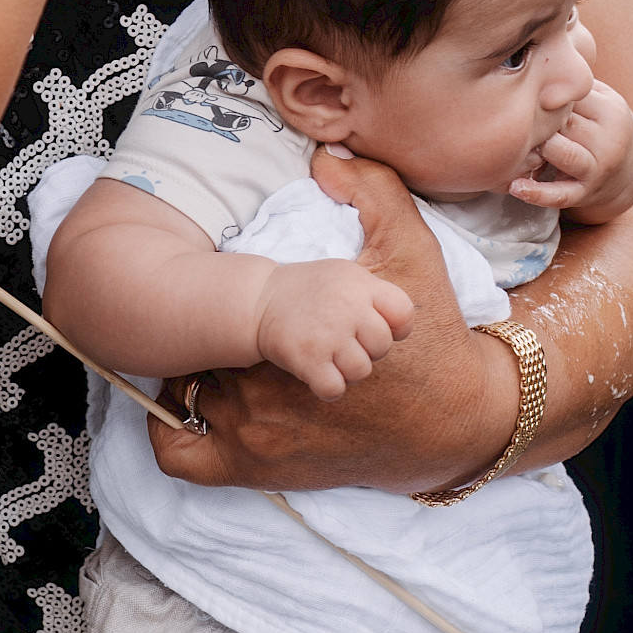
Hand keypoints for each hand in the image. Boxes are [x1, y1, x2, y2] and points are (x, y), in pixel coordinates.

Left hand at [148, 154, 507, 494]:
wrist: (459, 421)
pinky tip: (195, 410)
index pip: (207, 309)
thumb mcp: (412, 254)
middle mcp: (267, 397)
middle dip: (206, 336)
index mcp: (293, 340)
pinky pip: (179, 458)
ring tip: (218, 363)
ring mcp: (259, 441)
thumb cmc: (435, 342)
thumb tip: (327, 159)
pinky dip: (173, 433)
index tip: (226, 295)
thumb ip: (375, 195)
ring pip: (184, 397)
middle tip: (226, 328)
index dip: (211, 296)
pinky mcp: (261, 473)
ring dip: (193, 379)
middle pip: (193, 352)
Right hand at [250, 255, 413, 396]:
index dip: (396, 327)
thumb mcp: (346, 275)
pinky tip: (319, 373)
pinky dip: (329, 388)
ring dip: (347, 370)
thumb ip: (376, 296)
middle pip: (382, 346)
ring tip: (330, 355)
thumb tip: (401, 327)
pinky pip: (335, 389)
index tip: (375, 326)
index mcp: (360, 285)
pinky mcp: (307, 359)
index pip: (403, 313)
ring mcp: (327, 335)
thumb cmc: (310, 290)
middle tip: (345, 341)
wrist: (258, 299)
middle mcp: (346, 308)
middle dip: (367, 349)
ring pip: (361, 371)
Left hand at [509, 77, 632, 220]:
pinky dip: (537, 193)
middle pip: (566, 124)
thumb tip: (534, 52)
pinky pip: (560, 195)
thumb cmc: (601, 126)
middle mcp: (609, 141)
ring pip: (566, 155)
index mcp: (611, 111)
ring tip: (518, 144)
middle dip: (539, 121)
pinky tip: (515, 186)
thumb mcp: (601, 99)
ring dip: (541, 149)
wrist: (629, 171)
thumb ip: (574, 82)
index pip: (573, 97)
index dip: (544, 94)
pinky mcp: (585, 193)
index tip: (517, 89)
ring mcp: (598, 169)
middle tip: (510, 115)